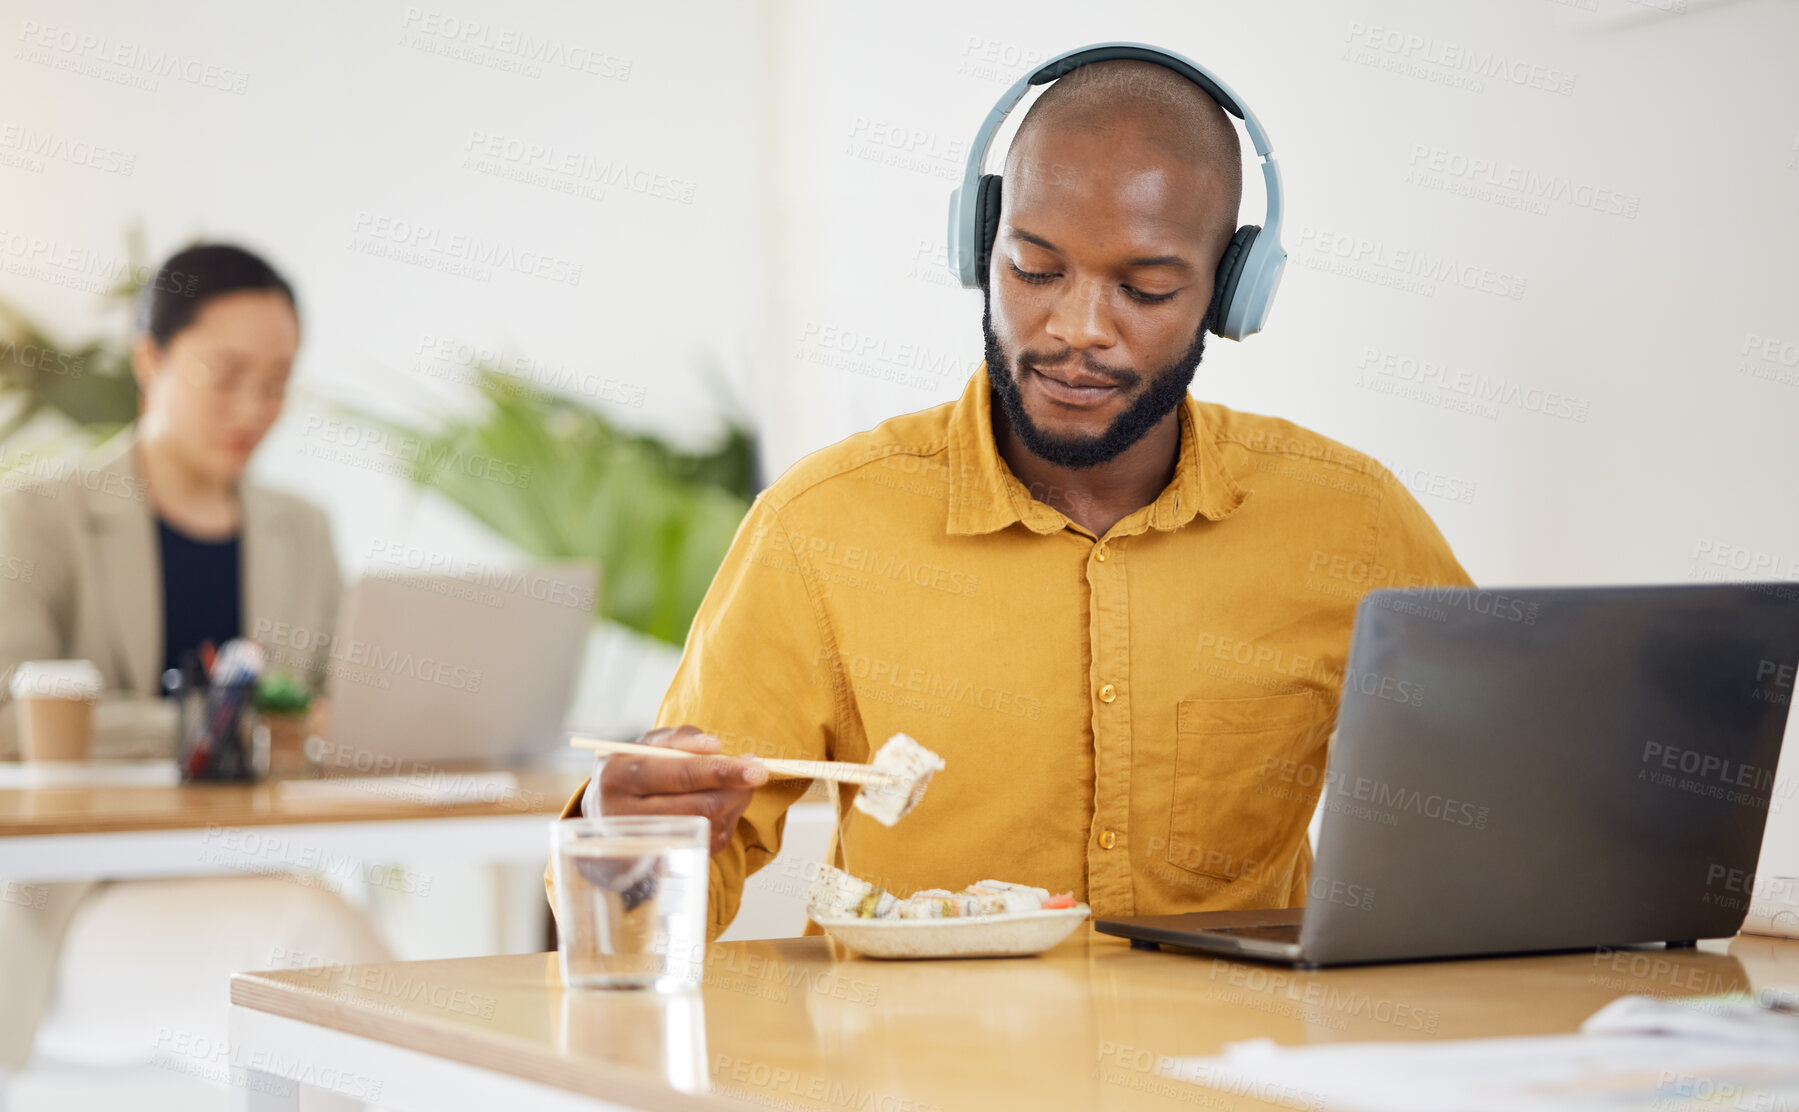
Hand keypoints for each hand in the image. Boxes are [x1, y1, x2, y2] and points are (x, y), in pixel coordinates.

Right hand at [582, 726, 766, 854]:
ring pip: (709, 827)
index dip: (721, 771)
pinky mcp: (660, 861)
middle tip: (756, 774)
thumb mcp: (646, 745)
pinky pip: (708, 844)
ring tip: (737, 787)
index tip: (757, 768)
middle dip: (737, 790)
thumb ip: (681, 738)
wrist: (605, 813)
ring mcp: (642, 845)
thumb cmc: (633, 770)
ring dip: (735, 805)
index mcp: (617, 776)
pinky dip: (725, 822)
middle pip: (700, 807)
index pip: (678, 774)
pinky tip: (722, 806)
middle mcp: (623, 815)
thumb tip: (715, 747)